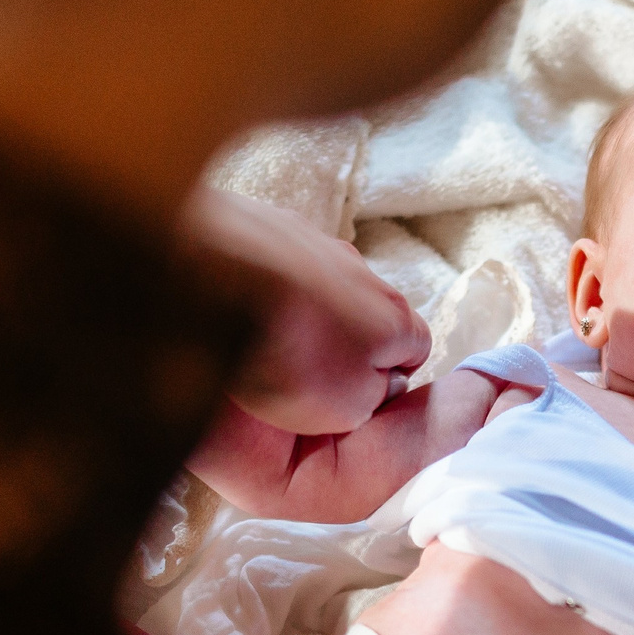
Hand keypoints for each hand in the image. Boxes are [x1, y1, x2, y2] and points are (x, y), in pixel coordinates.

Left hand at [200, 194, 429, 433]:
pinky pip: (277, 265)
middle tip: (301, 373)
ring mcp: (316, 244)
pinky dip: (264, 287)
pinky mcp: (269, 226)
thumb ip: (373, 399)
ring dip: (301, 314)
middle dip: (341, 343)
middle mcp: (364, 274)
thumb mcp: (345, 408)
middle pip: (366, 317)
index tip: (355, 395)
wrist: (216, 276)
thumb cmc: (286, 351)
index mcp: (395, 319)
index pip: (417, 350)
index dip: (389, 376)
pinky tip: (233, 307)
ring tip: (259, 340)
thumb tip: (378, 386)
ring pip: (321, 289)